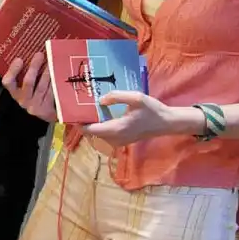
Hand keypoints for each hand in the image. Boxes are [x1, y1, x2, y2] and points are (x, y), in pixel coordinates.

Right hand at [3, 52, 56, 122]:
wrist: (46, 115)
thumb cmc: (37, 96)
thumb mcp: (28, 87)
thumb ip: (26, 74)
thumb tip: (34, 53)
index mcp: (16, 93)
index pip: (8, 82)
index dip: (13, 71)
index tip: (19, 59)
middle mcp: (23, 101)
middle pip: (28, 82)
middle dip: (34, 67)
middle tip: (40, 54)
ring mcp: (35, 107)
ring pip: (42, 87)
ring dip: (47, 73)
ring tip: (52, 61)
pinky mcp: (46, 110)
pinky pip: (52, 94)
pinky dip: (55, 83)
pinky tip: (59, 74)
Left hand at [82, 92, 200, 146]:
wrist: (166, 123)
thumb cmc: (152, 110)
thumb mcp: (136, 98)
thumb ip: (117, 97)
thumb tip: (100, 100)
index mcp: (115, 129)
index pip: (89, 130)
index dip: (78, 122)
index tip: (72, 111)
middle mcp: (114, 139)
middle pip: (91, 132)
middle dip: (85, 120)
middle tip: (82, 106)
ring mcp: (117, 142)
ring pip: (97, 134)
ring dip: (93, 123)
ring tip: (91, 108)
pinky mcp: (120, 142)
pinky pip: (104, 135)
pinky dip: (101, 126)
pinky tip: (103, 114)